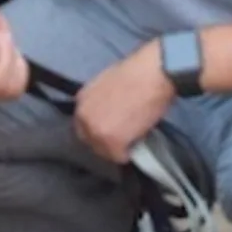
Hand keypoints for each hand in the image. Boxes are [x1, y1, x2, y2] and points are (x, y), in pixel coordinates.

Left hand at [73, 40, 175, 163]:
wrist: (150, 75)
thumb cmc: (135, 73)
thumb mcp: (106, 84)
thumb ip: (99, 101)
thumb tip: (107, 112)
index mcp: (81, 100)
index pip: (82, 124)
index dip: (96, 129)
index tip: (109, 130)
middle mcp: (83, 117)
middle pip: (89, 141)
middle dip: (104, 141)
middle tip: (121, 138)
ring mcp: (96, 132)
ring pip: (103, 151)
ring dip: (116, 148)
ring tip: (131, 139)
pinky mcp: (112, 143)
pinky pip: (119, 157)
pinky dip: (129, 154)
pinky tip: (137, 143)